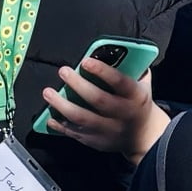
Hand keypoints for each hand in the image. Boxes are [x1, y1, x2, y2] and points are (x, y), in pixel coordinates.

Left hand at [41, 55, 166, 162]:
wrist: (143, 136)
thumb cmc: (138, 103)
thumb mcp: (143, 85)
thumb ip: (133, 68)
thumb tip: (114, 50)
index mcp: (135, 96)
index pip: (119, 82)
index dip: (102, 71)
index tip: (86, 61)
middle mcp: (122, 114)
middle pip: (98, 99)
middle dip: (78, 84)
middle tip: (63, 71)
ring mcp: (108, 130)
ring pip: (82, 118)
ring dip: (62, 106)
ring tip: (48, 93)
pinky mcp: (96, 141)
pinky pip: (75, 134)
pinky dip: (61, 126)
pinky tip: (49, 117)